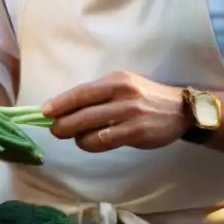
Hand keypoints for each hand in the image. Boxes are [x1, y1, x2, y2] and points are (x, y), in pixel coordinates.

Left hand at [43, 71, 189, 152]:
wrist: (179, 109)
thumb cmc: (143, 96)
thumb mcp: (121, 85)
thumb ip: (98, 94)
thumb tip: (66, 106)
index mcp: (115, 80)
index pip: (81, 92)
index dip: (60, 102)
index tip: (44, 111)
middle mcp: (121, 93)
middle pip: (83, 110)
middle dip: (63, 122)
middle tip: (53, 129)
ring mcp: (130, 113)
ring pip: (92, 127)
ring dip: (76, 135)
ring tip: (73, 137)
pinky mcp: (137, 132)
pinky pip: (106, 140)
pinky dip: (91, 143)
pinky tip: (87, 143)